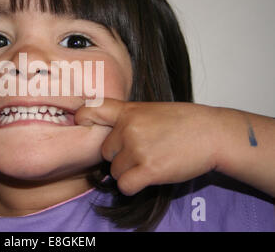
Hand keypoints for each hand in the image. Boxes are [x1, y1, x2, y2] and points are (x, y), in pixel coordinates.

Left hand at [75, 99, 222, 195]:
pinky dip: (133, 186)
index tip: (81, 123)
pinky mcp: (149, 169)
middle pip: (105, 152)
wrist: (213, 134)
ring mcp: (138, 148)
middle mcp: (129, 128)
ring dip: (129, 172)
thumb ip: (128, 118)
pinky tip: (147, 178)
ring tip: (151, 162)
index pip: (91, 110)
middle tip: (142, 152)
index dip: (82, 118)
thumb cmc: (184, 122)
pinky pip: (124, 185)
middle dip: (119, 156)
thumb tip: (108, 133)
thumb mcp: (151, 110)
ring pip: (115, 171)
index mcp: (128, 111)